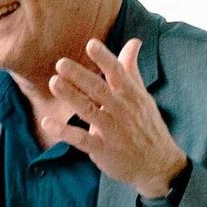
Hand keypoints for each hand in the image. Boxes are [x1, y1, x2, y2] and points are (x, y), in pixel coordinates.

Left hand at [44, 38, 190, 199]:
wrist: (159, 165)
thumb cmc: (147, 126)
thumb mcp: (142, 97)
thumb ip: (131, 69)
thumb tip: (133, 41)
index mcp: (131, 95)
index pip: (118, 73)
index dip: (105, 58)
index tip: (91, 44)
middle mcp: (122, 110)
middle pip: (99, 90)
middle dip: (80, 76)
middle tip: (61, 63)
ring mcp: (112, 130)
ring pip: (89, 111)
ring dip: (71, 97)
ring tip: (54, 82)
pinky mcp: (103, 149)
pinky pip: (81, 139)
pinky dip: (64, 132)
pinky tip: (48, 122)